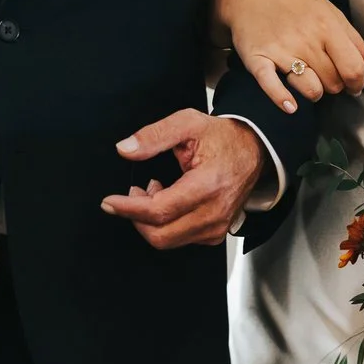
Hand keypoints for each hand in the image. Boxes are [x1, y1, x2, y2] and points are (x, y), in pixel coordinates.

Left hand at [101, 110, 264, 247]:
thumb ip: (154, 135)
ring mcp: (217, 227)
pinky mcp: (216, 234)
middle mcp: (214, 212)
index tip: (109, 202)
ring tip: (155, 190)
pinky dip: (165, 225)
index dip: (128, 208)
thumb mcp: (188, 123)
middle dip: (136, 216)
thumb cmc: (224, 138)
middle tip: (133, 193)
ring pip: (168, 240)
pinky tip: (169, 200)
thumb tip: (125, 149)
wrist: (254, 150)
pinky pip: (180, 239)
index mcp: (208, 185)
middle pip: (160, 234)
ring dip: (151, 220)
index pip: (159, 210)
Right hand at [212, 0, 363, 112]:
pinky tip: (290, 106)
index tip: (353, 85)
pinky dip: (282, 99)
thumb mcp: (330, 13)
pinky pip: (271, 86)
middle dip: (335, 85)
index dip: (358, 83)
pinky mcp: (257, 58)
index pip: (354, 68)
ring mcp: (281, 50)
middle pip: (334, 83)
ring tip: (310, 82)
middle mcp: (306, 39)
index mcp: (327, 27)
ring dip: (314, 92)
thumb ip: (356, 43)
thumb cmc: (295, 0)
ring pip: (311, 90)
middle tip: (327, 76)